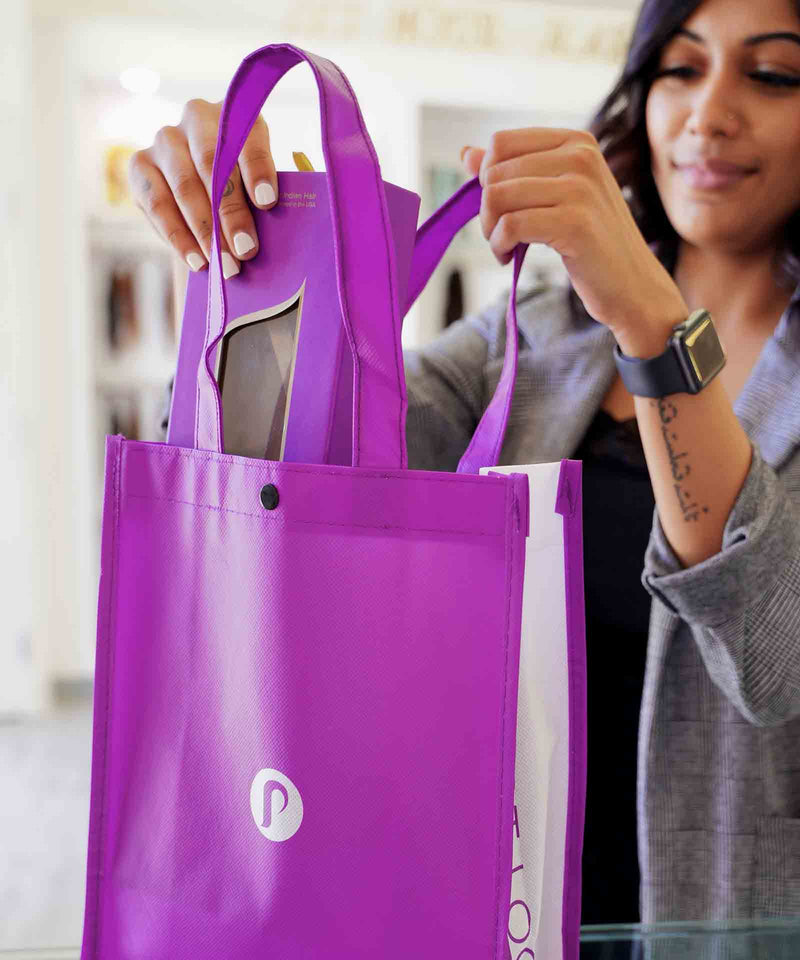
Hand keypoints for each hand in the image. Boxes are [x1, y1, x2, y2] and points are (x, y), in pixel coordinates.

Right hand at [128, 99, 278, 278]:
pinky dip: (179, 238)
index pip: (246, 136)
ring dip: (205, 231)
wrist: (201, 187)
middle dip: (230, 212)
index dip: (257, 168)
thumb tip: (269, 222)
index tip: (268, 202)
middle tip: (246, 250)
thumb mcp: (260, 181)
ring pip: (184, 186)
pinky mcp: (140, 165)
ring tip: (225, 264)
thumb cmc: (243, 187)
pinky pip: (157, 205)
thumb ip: (264, 193)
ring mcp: (165, 139)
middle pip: (212, 165)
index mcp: (235, 113)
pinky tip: (198, 261)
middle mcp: (196, 117)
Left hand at [460, 128, 687, 342]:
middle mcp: (581, 157)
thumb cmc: (591, 242)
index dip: (487, 178)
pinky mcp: (574, 223)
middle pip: (494, 172)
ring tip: (505, 248)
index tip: (502, 208)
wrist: (632, 286)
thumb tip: (467, 154)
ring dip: (490, 230)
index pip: (501, 143)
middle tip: (501, 236)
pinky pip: (509, 226)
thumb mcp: (555, 197)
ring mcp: (580, 188)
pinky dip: (499, 246)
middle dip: (486, 209)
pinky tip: (509, 258)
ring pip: (497, 197)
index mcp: (577, 142)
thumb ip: (513, 172)